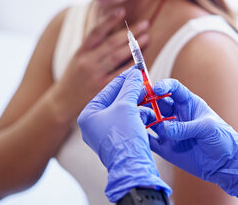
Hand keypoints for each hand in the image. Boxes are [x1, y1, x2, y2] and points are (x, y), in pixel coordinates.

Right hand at [53, 8, 149, 120]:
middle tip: (145, 25)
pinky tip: (142, 60)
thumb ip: (94, 47)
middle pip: (111, 43)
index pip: (96, 32)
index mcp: (81, 52)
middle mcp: (87, 62)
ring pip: (117, 57)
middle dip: (130, 33)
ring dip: (134, 47)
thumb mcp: (79, 59)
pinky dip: (132, 66)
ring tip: (146, 38)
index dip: (109, 20)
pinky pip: (121, 74)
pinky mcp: (102, 89)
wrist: (62, 103)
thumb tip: (116, 32)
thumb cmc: (75, 79)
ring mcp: (95, 75)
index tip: (122, 11)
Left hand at [77, 68, 170, 202]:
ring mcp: (105, 134)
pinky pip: (128, 123)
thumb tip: (135, 74)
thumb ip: (130, 87)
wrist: (132, 166)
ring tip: (149, 96)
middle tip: (145, 82)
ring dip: (137, 104)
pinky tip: (149, 112)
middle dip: (132, 92)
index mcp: (88, 115)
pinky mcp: (118, 141)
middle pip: (115, 100)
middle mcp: (93, 125)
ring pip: (123, 111)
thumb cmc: (123, 136)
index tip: (136, 71)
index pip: (107, 90)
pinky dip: (138, 116)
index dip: (123, 79)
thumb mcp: (126, 106)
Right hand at [141, 79, 237, 200]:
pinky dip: (142, 136)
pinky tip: (135, 134)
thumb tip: (164, 129)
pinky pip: (150, 140)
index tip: (156, 89)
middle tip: (137, 101)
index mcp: (189, 104)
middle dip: (146, 100)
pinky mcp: (166, 147)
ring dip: (142, 117)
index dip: (164, 86)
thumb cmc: (223, 139)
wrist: (226, 164)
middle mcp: (176, 115)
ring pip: (150, 119)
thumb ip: (185, 127)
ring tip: (136, 119)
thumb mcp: (207, 128)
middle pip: (157, 102)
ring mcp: (170, 131)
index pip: (174, 88)